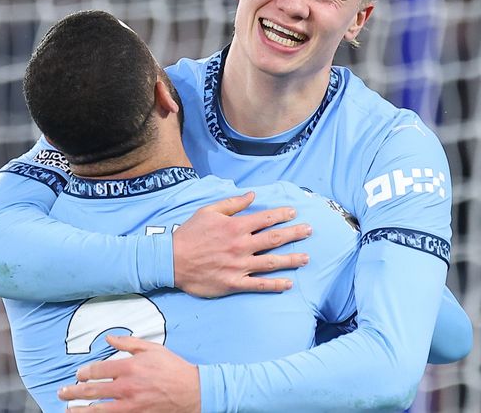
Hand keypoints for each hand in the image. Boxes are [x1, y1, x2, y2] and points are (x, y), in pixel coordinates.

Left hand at [59, 335, 200, 412]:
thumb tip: (109, 338)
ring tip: (68, 410)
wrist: (192, 391)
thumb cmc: (173, 368)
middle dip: (73, 392)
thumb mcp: (152, 349)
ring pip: (98, 409)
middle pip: (92, 391)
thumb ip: (128, 343)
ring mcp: (130, 405)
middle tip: (63, 392)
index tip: (78, 374)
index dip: (84, 373)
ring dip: (80, 410)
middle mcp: (127, 387)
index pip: (97, 371)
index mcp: (129, 367)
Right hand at [173, 191, 311, 297]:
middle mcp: (241, 245)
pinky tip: (288, 283)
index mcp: (235, 226)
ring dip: (291, 259)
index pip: (265, 218)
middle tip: (310, 231)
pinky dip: (275, 285)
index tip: (294, 212)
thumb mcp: (208, 211)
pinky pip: (259, 284)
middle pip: (274, 239)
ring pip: (271, 262)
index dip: (282, 214)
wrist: (171, 261)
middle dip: (294, 234)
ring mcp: (239, 266)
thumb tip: (252, 195)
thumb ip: (232, 203)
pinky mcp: (234, 283)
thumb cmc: (189, 234)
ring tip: (306, 258)